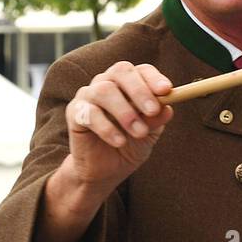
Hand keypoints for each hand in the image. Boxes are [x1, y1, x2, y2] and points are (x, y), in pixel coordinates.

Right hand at [66, 61, 175, 191]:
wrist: (105, 170)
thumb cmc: (130, 145)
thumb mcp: (149, 134)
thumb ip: (156, 120)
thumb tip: (167, 108)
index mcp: (129, 84)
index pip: (141, 70)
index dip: (154, 78)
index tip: (167, 90)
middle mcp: (107, 83)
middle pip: (121, 71)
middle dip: (139, 90)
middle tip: (152, 110)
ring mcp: (88, 95)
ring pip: (104, 90)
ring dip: (125, 112)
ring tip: (139, 133)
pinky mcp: (74, 112)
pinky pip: (89, 113)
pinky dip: (107, 128)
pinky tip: (119, 142)